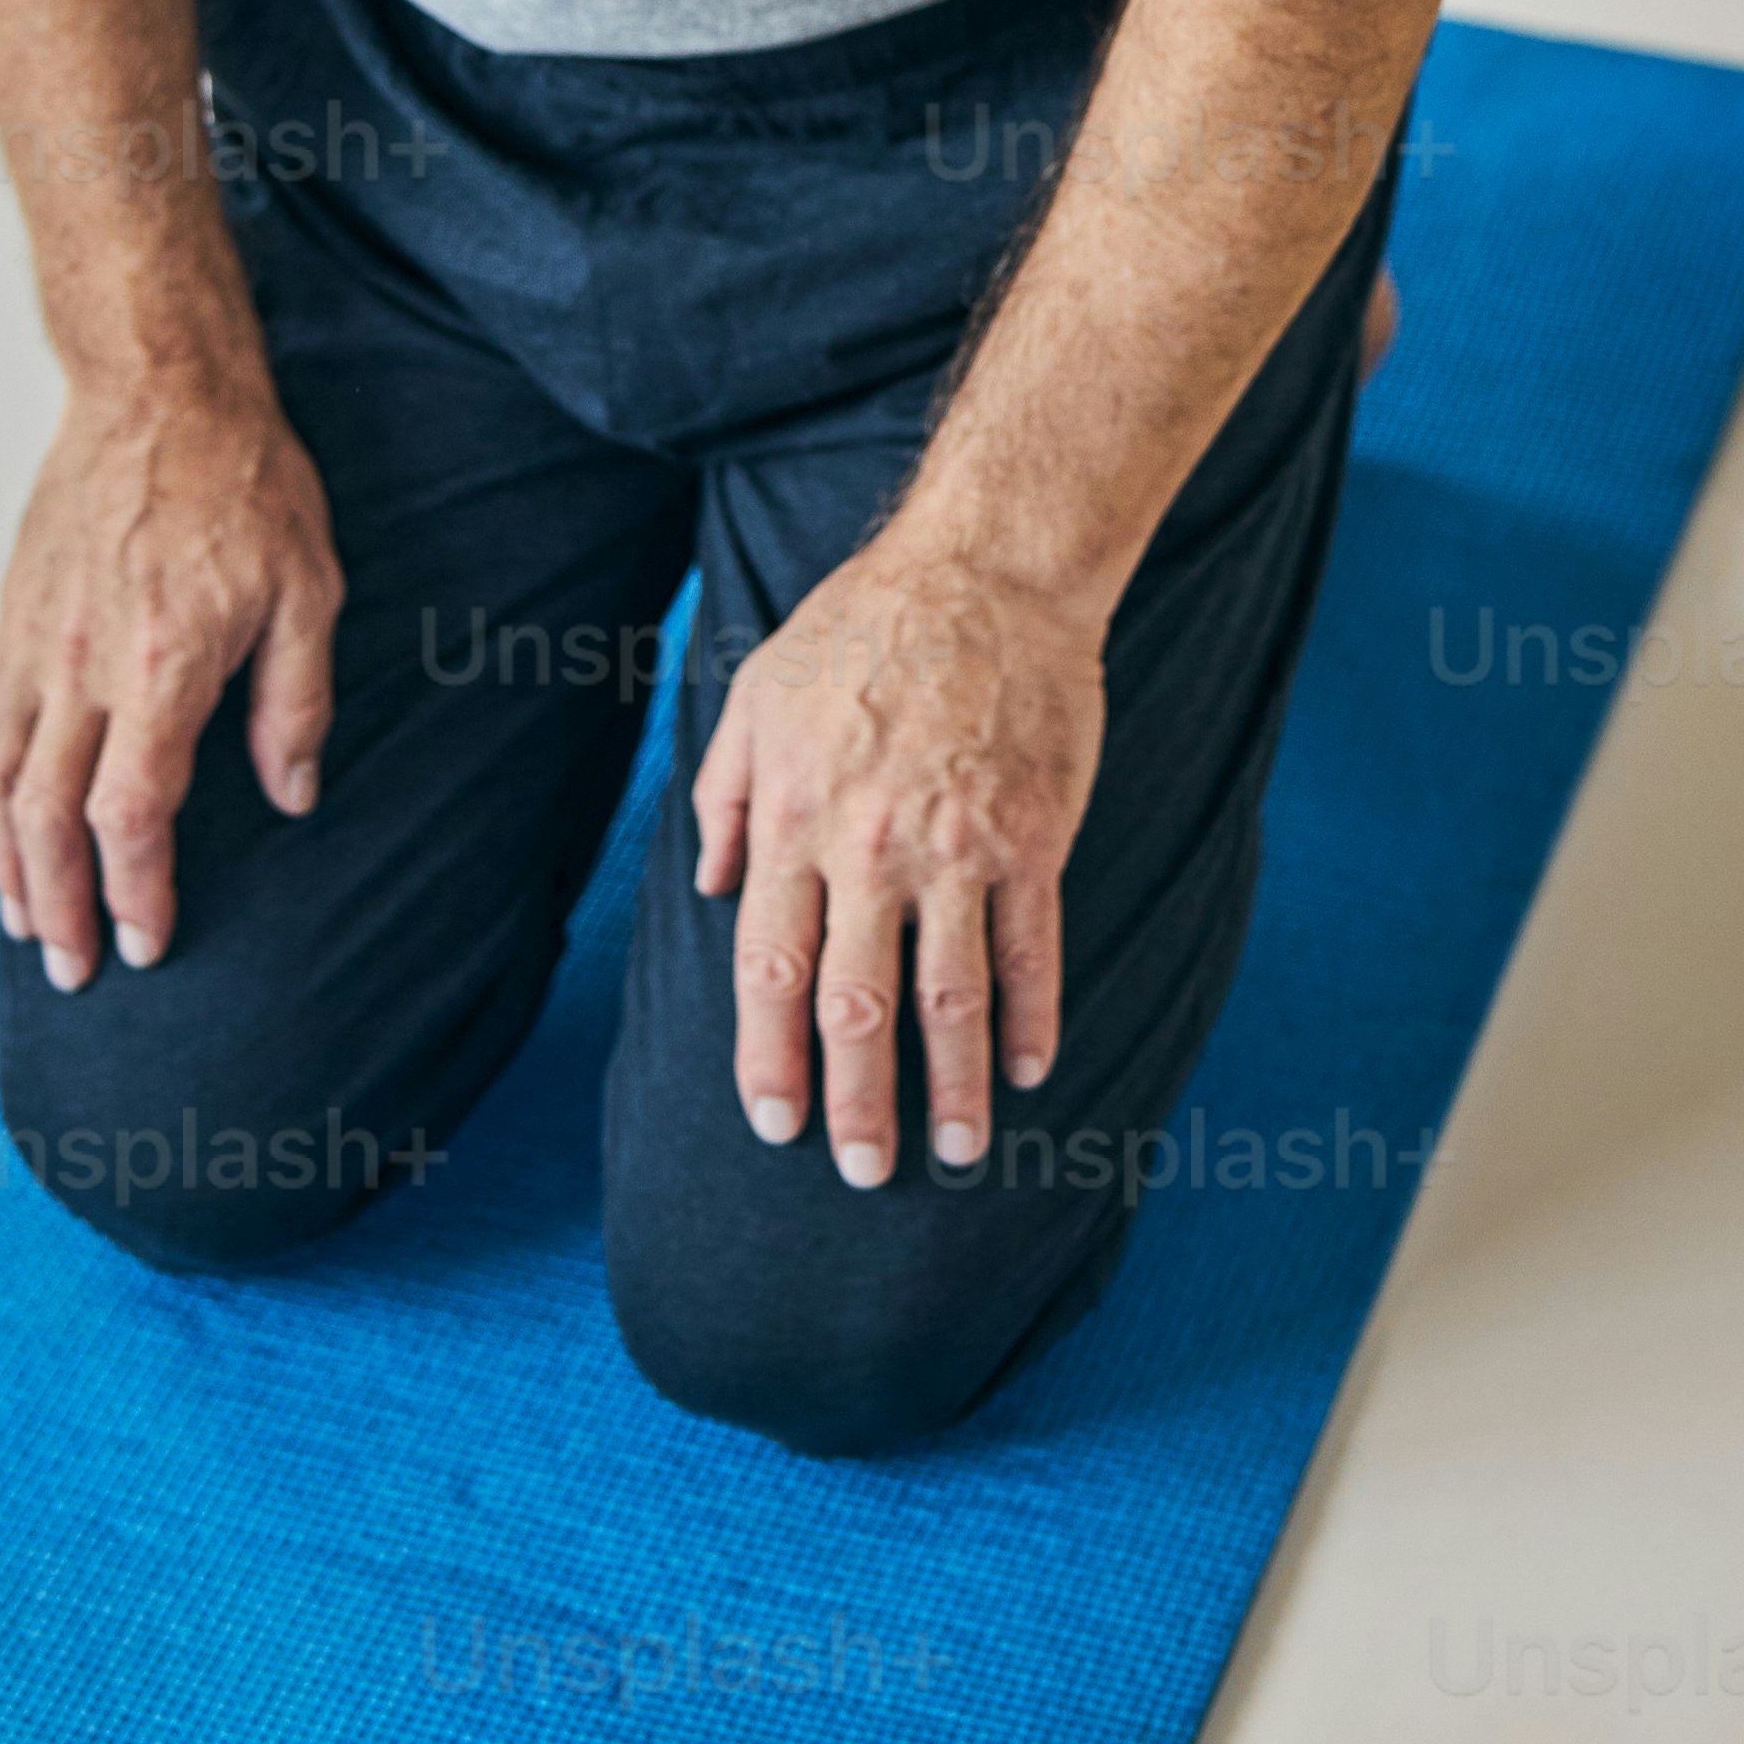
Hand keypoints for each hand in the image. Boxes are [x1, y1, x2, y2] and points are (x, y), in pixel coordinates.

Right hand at [0, 361, 340, 993]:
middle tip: (76, 972)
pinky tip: (6, 827)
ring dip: (10, 865)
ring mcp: (35, 641)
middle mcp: (81, 664)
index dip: (136, 890)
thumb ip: (296, 703)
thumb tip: (292, 795)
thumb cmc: (243, 481)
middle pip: (49, 818)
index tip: (149, 940)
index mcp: (160, 664)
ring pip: (2, 780)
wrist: (158, 390)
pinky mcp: (13, 617)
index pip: (131, 813)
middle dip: (59, 908)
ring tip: (26, 926)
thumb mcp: (310, 590)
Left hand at [692, 530, 1105, 1187]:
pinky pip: (1032, 948)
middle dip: (854, 1103)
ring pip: (951, 997)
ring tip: (955, 1151)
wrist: (988, 569)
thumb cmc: (862, 626)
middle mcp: (873, 851)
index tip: (774, 1124)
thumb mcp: (756, 695)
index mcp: (797, 821)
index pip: (771, 970)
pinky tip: (1027, 1071)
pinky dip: (1032, 1019)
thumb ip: (725, 796)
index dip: (770, 1058)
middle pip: (856, 1006)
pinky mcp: (1033, 838)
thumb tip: (709, 886)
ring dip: (951, 1087)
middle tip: (861, 1173)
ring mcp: (960, 850)